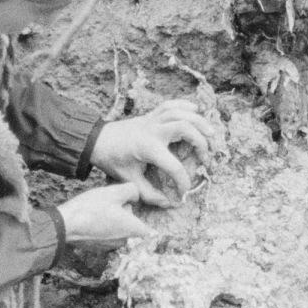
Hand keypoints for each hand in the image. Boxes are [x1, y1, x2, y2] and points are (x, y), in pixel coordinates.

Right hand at [57, 181, 149, 246]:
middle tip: (109, 204)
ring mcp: (111, 247)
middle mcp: (125, 242)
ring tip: (98, 211)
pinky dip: (101, 227)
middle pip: (131, 225)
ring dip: (112, 220)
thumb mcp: (114, 191)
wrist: (65, 225)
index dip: (142, 216)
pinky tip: (91, 219)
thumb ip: (132, 191)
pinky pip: (106, 235)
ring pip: (118, 229)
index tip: (131, 207)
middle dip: (124, 213)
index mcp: (133, 230)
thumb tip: (135, 196)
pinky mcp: (99, 248)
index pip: (149, 228)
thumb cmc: (91, 208)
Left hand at [91, 98, 213, 204]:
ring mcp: (152, 120)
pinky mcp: (151, 114)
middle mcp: (153, 131)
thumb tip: (167, 203)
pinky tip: (196, 109)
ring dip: (198, 121)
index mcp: (148, 148)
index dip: (183, 181)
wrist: (97, 140)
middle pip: (184, 127)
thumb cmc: (113, 160)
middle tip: (205, 156)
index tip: (184, 191)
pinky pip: (170, 104)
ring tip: (210, 133)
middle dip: (200, 141)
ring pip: (180, 112)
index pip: (174, 166)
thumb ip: (148, 194)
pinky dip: (184, 105)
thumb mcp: (129, 179)